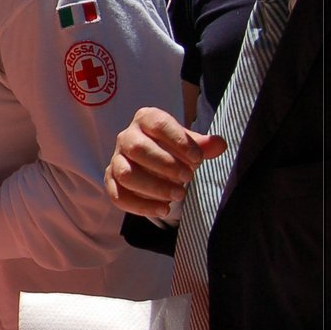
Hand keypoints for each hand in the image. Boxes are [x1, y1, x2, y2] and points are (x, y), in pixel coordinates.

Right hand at [104, 107, 225, 216]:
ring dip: (153, 187)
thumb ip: (204, 145)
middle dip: (165, 165)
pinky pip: (117, 195)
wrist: (156, 162)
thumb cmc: (174, 149)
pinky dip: (140, 206)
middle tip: (188, 178)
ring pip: (125, 174)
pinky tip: (163, 210)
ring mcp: (116, 159)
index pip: (158, 124)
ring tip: (178, 195)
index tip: (197, 159)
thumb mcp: (190, 144)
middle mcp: (126, 137)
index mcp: (146, 119)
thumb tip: (218, 144)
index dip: (178, 141)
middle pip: (137, 148)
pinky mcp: (111, 181)